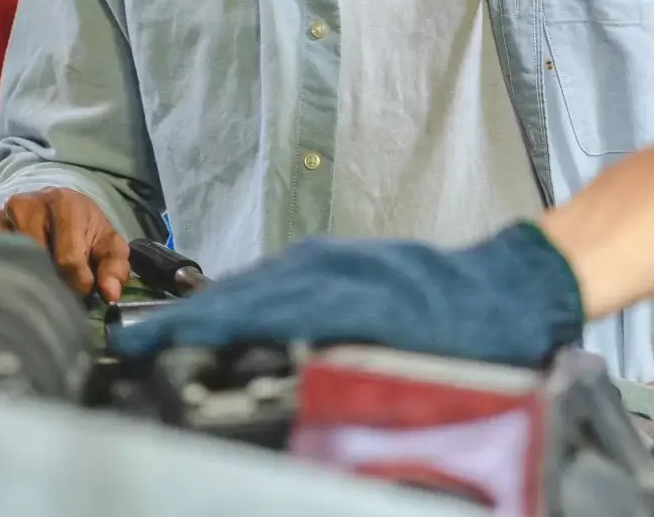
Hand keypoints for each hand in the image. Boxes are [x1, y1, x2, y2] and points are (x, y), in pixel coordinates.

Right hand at [0, 188, 130, 303]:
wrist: (54, 206)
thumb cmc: (83, 229)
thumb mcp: (107, 243)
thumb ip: (115, 268)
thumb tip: (110, 295)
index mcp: (63, 204)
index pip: (67, 261)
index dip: (78, 285)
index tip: (83, 290)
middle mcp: (26, 205)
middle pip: (37, 264)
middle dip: (53, 286)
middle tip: (60, 293)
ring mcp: (0, 218)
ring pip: (12, 266)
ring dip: (27, 284)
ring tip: (40, 287)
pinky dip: (3, 279)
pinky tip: (16, 285)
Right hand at [108, 223, 583, 367]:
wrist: (520, 283)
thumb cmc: (488, 336)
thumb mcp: (431, 373)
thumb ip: (364, 383)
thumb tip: (302, 396)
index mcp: (356, 296)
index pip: (257, 310)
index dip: (198, 328)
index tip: (151, 342)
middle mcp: (341, 267)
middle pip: (246, 290)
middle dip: (186, 319)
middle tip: (132, 344)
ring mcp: (343, 257)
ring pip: (260, 278)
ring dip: (212, 305)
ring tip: (166, 334)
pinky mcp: (346, 259)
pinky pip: (281, 273)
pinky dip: (245, 293)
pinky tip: (229, 313)